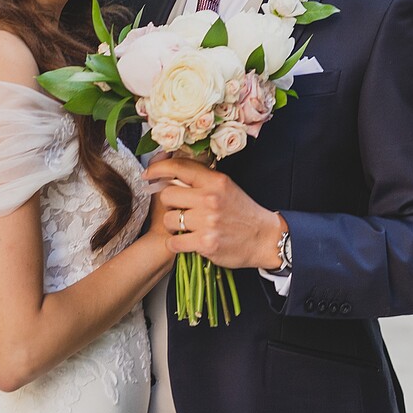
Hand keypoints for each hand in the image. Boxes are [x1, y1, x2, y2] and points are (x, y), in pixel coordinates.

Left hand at [147, 156, 286, 270]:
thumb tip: (171, 172)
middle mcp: (210, 199)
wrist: (264, 238)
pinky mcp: (205, 244)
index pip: (178, 167)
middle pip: (167, 195)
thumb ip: (202, 179)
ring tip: (186, 227)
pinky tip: (187, 241)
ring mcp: (207, 222)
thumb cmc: (243, 212)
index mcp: (215, 181)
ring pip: (168, 220)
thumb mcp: (226, 187)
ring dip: (173, 226)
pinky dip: (176, 244)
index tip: (148, 174)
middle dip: (169, 204)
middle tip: (179, 210)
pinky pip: (174, 243)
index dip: (158, 169)